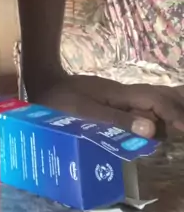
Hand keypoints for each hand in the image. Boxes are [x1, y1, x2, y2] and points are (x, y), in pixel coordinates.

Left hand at [33, 74, 183, 138]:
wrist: (42, 82)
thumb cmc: (60, 100)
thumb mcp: (86, 113)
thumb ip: (118, 120)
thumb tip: (152, 129)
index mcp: (120, 94)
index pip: (155, 101)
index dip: (174, 114)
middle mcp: (122, 93)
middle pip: (158, 96)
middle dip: (175, 107)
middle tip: (183, 126)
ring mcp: (116, 96)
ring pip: (149, 99)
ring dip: (165, 109)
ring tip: (176, 124)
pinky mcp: (110, 101)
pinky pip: (138, 105)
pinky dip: (152, 110)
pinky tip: (152, 123)